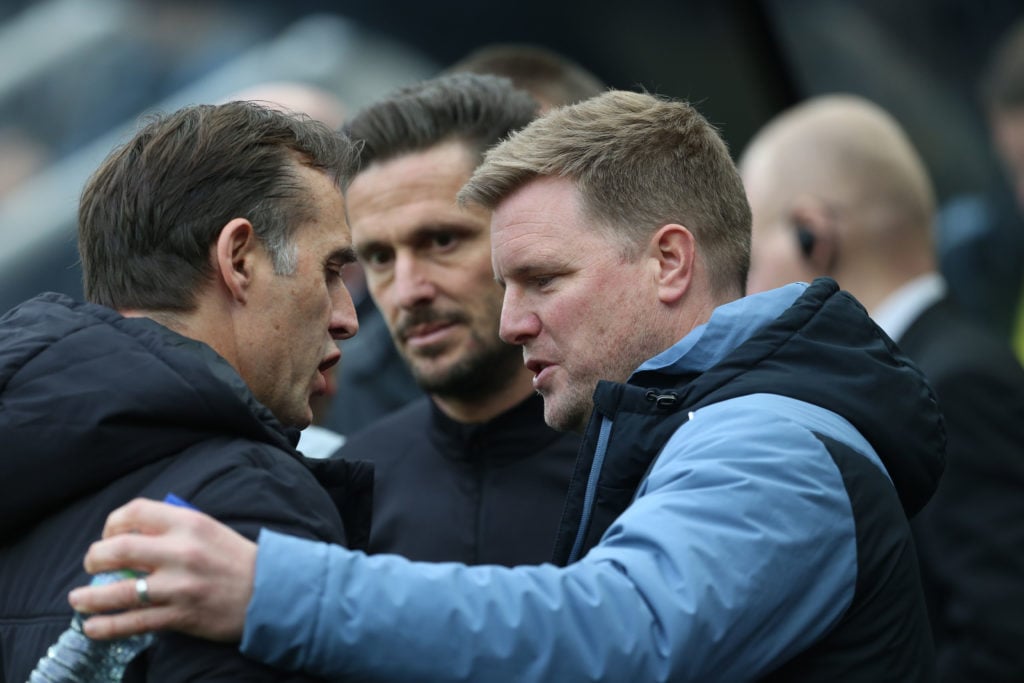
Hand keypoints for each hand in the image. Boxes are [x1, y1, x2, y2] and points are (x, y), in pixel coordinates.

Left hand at [68, 498, 255, 642]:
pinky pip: (133, 622)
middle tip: (92, 565)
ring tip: (78, 601)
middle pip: (117, 548)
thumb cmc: (237, 559)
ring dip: (90, 597)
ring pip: (119, 591)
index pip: (134, 512)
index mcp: (188, 522)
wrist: (271, 592)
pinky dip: (106, 626)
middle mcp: (180, 551)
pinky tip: (92, 627)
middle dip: (94, 558)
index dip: (111, 523)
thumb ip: (174, 527)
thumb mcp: (209, 529)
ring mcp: (179, 586)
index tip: (108, 536)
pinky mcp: (180, 615)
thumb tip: (132, 534)